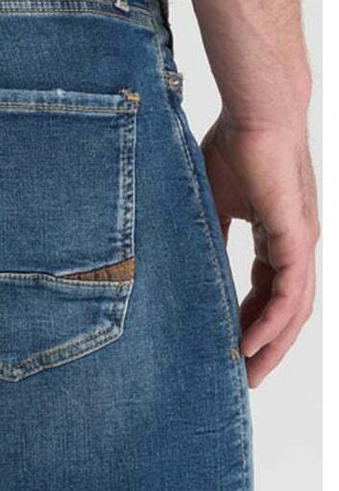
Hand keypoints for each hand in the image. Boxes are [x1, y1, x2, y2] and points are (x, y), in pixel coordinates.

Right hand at [201, 113, 318, 387]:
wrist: (258, 112)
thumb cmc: (235, 145)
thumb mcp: (213, 202)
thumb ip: (211, 235)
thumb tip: (190, 264)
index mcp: (277, 238)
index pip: (269, 293)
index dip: (250, 323)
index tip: (229, 347)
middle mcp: (295, 246)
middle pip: (286, 311)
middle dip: (267, 347)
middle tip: (244, 378)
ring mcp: (300, 243)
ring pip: (293, 309)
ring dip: (272, 344)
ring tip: (248, 371)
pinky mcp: (296, 236)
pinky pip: (289, 292)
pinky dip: (271, 321)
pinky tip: (251, 342)